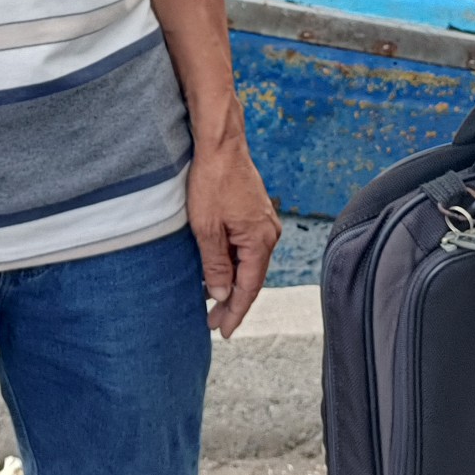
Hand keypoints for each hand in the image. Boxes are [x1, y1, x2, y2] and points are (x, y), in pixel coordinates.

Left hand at [189, 129, 282, 337]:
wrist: (220, 143)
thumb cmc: (211, 181)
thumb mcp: (205, 228)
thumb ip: (215, 265)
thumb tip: (222, 295)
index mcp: (260, 240)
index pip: (249, 288)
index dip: (235, 312)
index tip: (222, 331)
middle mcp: (269, 233)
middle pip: (251, 278)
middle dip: (232, 302)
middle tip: (212, 323)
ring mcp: (263, 222)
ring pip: (248, 262)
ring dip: (231, 282)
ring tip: (211, 302)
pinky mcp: (255, 213)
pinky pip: (246, 246)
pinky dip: (233, 262)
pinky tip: (217, 270)